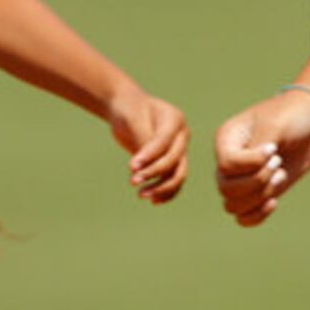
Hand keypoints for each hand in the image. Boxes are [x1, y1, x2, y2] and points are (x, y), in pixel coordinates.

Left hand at [106, 86, 189, 202]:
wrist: (128, 109)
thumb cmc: (129, 110)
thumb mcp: (133, 120)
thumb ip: (142, 140)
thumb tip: (144, 165)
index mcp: (175, 119)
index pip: (164, 141)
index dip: (149, 156)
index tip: (131, 167)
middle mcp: (181, 135)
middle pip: (174, 159)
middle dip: (154, 173)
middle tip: (133, 182)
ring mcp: (179, 149)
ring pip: (177, 173)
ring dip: (162, 188)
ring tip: (141, 195)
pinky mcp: (171, 161)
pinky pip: (173, 179)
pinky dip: (166, 192)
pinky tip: (153, 201)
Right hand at [213, 88, 309, 226]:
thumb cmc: (293, 114)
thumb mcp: (275, 124)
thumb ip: (258, 147)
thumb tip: (251, 170)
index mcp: (227, 139)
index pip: (226, 165)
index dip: (251, 164)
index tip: (275, 149)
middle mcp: (230, 161)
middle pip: (226, 188)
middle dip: (257, 182)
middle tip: (279, 163)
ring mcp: (244, 177)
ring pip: (233, 205)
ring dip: (259, 197)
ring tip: (280, 176)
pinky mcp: (260, 190)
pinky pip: (244, 217)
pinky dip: (256, 216)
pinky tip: (274, 202)